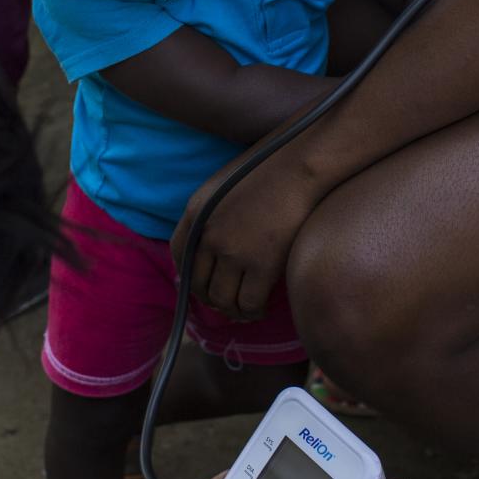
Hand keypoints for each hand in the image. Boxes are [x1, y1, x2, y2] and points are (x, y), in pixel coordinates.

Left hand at [169, 156, 318, 320]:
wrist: (299, 167)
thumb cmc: (270, 167)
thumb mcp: (224, 184)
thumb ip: (212, 212)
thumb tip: (214, 242)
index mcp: (196, 211)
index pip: (178, 254)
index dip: (189, 273)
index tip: (202, 281)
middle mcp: (207, 234)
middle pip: (198, 283)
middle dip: (210, 297)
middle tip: (226, 301)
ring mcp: (233, 251)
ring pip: (221, 299)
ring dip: (231, 309)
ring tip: (243, 309)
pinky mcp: (261, 264)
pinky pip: (247, 303)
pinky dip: (251, 311)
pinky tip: (260, 308)